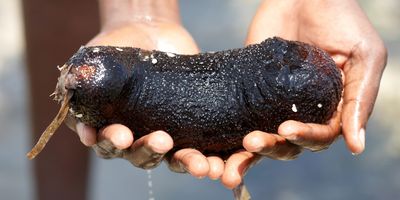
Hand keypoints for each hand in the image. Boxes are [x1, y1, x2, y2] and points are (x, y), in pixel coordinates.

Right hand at [70, 0, 225, 181]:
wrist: (149, 33)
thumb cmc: (116, 47)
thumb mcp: (96, 58)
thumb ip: (83, 73)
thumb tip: (73, 84)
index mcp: (107, 126)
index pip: (105, 143)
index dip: (110, 143)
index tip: (119, 136)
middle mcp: (133, 136)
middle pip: (138, 155)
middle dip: (148, 150)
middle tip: (160, 140)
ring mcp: (161, 131)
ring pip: (170, 157)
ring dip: (184, 163)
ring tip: (198, 164)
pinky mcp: (187, 125)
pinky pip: (196, 145)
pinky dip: (204, 155)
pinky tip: (213, 159)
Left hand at [219, 0, 386, 187]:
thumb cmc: (342, 20)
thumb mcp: (365, 55)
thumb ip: (361, 98)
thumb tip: (356, 146)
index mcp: (333, 108)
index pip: (320, 136)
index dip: (306, 138)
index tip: (287, 130)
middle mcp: (306, 110)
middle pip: (290, 144)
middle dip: (274, 147)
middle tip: (254, 141)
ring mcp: (278, 102)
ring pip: (266, 137)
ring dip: (253, 149)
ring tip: (240, 148)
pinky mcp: (254, 90)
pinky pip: (245, 116)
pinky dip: (236, 132)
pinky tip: (225, 139)